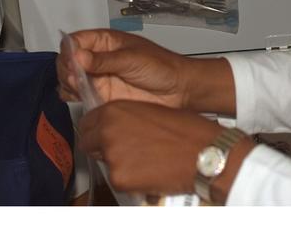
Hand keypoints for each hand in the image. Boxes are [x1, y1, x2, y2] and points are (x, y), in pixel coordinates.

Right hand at [57, 29, 191, 107]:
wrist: (177, 90)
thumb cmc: (160, 67)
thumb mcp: (132, 59)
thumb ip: (104, 60)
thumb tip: (77, 56)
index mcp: (105, 41)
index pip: (75, 40)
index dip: (69, 50)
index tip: (72, 61)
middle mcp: (97, 59)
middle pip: (67, 60)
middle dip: (66, 68)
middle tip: (76, 78)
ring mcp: (98, 78)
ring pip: (69, 79)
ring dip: (67, 83)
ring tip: (79, 88)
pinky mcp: (100, 96)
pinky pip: (77, 96)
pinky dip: (72, 97)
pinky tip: (80, 98)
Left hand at [80, 102, 252, 198]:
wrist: (203, 153)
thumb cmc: (185, 131)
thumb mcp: (150, 111)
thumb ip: (126, 117)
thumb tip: (113, 126)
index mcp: (115, 111)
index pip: (88, 122)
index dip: (97, 129)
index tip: (104, 134)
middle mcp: (109, 131)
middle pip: (88, 142)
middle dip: (102, 146)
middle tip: (125, 149)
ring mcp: (112, 156)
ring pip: (103, 161)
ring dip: (117, 162)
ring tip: (143, 159)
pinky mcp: (119, 178)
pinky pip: (116, 179)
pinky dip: (128, 178)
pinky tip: (147, 170)